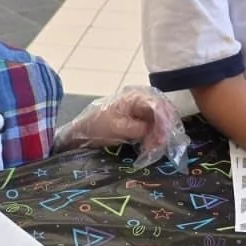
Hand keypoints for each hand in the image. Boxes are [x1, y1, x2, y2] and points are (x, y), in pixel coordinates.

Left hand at [56, 88, 186, 168]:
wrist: (81, 131)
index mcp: (134, 97)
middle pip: (161, 110)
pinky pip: (152, 124)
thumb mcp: (118, 128)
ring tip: (156, 148)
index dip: (164, 120)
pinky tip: (152, 145)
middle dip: (164, 128)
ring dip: (160, 133)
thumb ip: (139, 129)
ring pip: (158, 118)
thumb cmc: (97, 126)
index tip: (164, 137)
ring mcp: (139, 108)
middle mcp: (140, 99)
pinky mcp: (137, 118)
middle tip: (162, 145)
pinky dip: (154, 135)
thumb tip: (156, 133)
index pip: (157, 105)